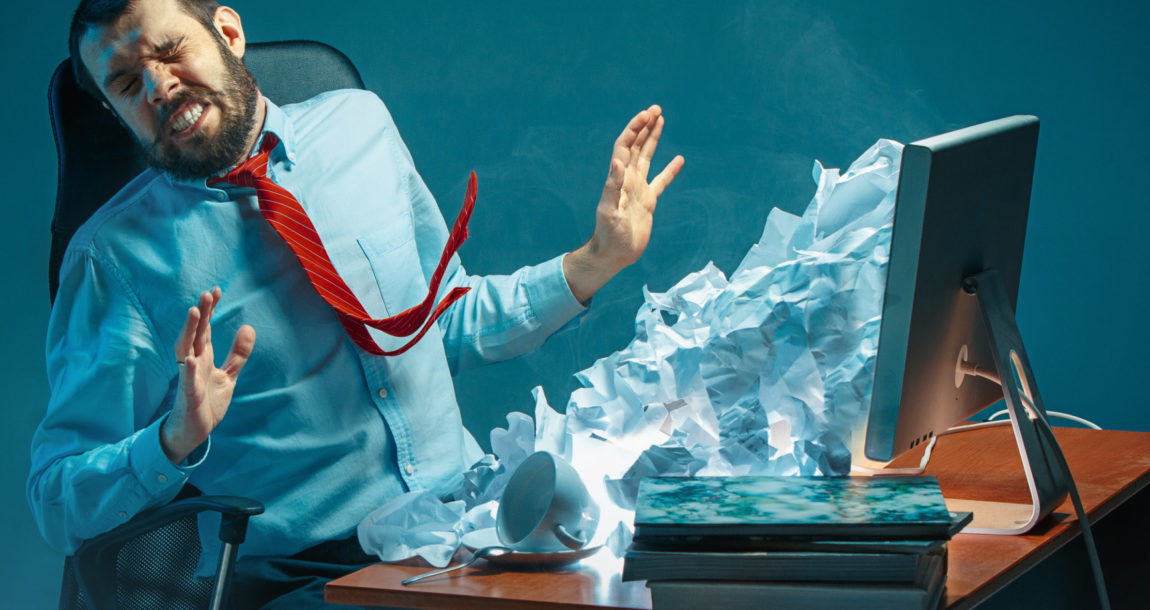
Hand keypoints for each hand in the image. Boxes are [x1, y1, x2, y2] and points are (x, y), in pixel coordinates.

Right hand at [160, 287, 255, 463]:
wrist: (194, 430)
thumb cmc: (208, 400)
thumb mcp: (228, 375)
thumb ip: (238, 353)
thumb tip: (248, 327)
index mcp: (203, 357)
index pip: (205, 328)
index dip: (210, 310)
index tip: (216, 290)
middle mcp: (193, 363)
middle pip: (195, 333)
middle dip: (201, 313)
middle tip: (207, 293)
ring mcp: (189, 378)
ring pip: (186, 350)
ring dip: (189, 331)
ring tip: (195, 312)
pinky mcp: (188, 396)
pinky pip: (186, 382)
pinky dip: (188, 370)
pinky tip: (191, 359)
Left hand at [564, 105, 684, 301]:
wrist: (613, 254)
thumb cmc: (608, 235)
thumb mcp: (609, 212)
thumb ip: (612, 187)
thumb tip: (618, 162)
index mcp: (618, 178)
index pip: (625, 146)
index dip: (635, 128)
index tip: (647, 114)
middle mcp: (627, 180)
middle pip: (636, 146)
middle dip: (644, 127)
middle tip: (656, 109)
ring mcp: (638, 189)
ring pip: (646, 158)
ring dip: (652, 139)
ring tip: (661, 120)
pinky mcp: (647, 202)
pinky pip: (661, 182)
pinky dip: (670, 170)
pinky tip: (679, 160)